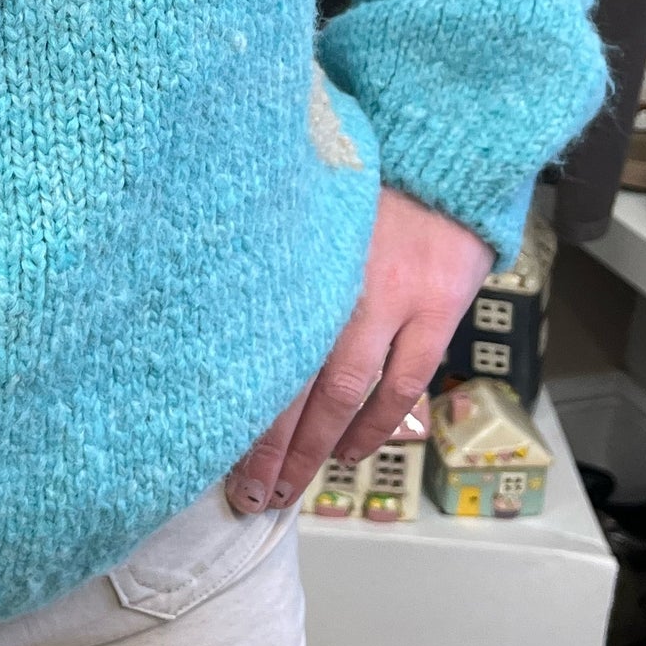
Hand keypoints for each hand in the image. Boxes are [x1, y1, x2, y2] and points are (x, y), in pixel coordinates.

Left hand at [224, 186, 492, 515]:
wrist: (444, 152)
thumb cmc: (361, 182)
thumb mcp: (298, 209)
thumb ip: (268, 259)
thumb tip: (221, 315)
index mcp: (290, 257)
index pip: (249, 342)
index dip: (227, 398)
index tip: (201, 441)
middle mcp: (334, 280)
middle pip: (288, 378)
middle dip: (265, 445)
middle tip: (246, 493)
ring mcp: (391, 297)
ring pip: (343, 392)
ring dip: (314, 449)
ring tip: (289, 490)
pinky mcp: (438, 307)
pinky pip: (403, 383)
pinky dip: (374, 425)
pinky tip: (348, 453)